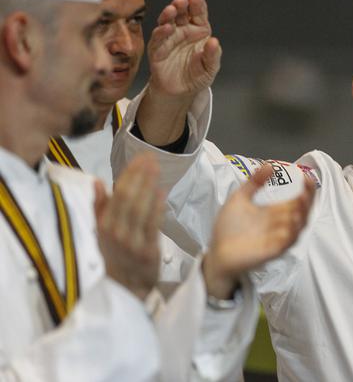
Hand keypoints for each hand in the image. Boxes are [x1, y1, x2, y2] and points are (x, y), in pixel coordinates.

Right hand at [94, 153, 164, 300]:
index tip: (140, 157)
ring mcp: (132, 243)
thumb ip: (100, 206)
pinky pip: (152, 226)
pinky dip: (157, 208)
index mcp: (104, 226)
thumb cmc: (115, 255)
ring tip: (157, 168)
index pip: (116, 194)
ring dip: (149, 186)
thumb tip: (97, 181)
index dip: (129, 174)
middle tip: (152, 157)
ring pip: (141, 209)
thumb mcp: (102, 231)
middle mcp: (116, 233)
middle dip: (140, 175)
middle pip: (129, 198)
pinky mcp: (148, 252)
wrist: (126, 288)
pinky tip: (162, 193)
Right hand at [147, 0, 221, 98]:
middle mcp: (183, 31)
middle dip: (181, 5)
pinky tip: (167, 28)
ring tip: (172, 9)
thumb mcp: (210, 67)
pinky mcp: (157, 49)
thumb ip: (213, 55)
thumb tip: (215, 42)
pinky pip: (158, 39)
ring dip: (168, 14)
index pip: (198, 14)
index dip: (197, 5)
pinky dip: (161, 32)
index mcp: (198, 30)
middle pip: (181, 13)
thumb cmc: (197, 75)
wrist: (181, 92)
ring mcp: (169, 38)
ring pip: (167, 21)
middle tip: (182, 1)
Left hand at [202, 164, 314, 298]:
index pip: (297, 200)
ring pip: (298, 228)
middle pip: (302, 212)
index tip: (307, 177)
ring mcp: (277, 238)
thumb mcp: (240, 198)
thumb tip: (269, 165)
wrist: (216, 251)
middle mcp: (279, 225)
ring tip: (301, 201)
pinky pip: (286, 243)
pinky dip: (292, 233)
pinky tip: (292, 223)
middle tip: (306, 189)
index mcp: (274, 212)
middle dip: (307, 201)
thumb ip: (254, 182)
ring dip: (302, 215)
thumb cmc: (229, 228)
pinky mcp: (271, 252)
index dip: (306, 190)